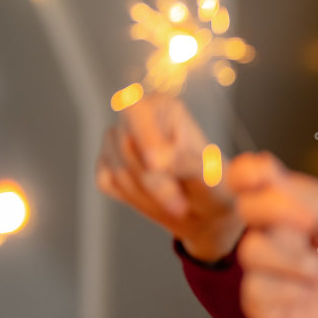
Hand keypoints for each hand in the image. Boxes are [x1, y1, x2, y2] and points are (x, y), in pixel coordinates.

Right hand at [95, 93, 242, 261]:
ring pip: (117, 168)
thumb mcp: (210, 176)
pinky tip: (155, 201)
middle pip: (126, 145)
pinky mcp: (105, 163)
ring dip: (147, 195)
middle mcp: (136, 116)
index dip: (146, 138)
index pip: (139, 113)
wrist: (205, 210)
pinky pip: (106, 181)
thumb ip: (187, 163)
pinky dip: (132, 198)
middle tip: (180, 207)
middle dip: (154, 182)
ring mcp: (116, 139)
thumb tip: (160, 159)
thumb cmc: (212, 186)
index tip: (158, 164)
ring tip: (176, 205)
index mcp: (163, 106)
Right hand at [225, 152, 317, 317]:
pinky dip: (287, 292)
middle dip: (277, 213)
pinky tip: (312, 298)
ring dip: (293, 261)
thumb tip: (266, 170)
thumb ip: (311, 196)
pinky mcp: (268, 308)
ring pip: (250, 251)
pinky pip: (254, 290)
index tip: (261, 175)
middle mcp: (281, 236)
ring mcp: (272, 272)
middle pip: (248, 209)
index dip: (245, 173)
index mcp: (300, 208)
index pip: (255, 180)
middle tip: (311, 225)